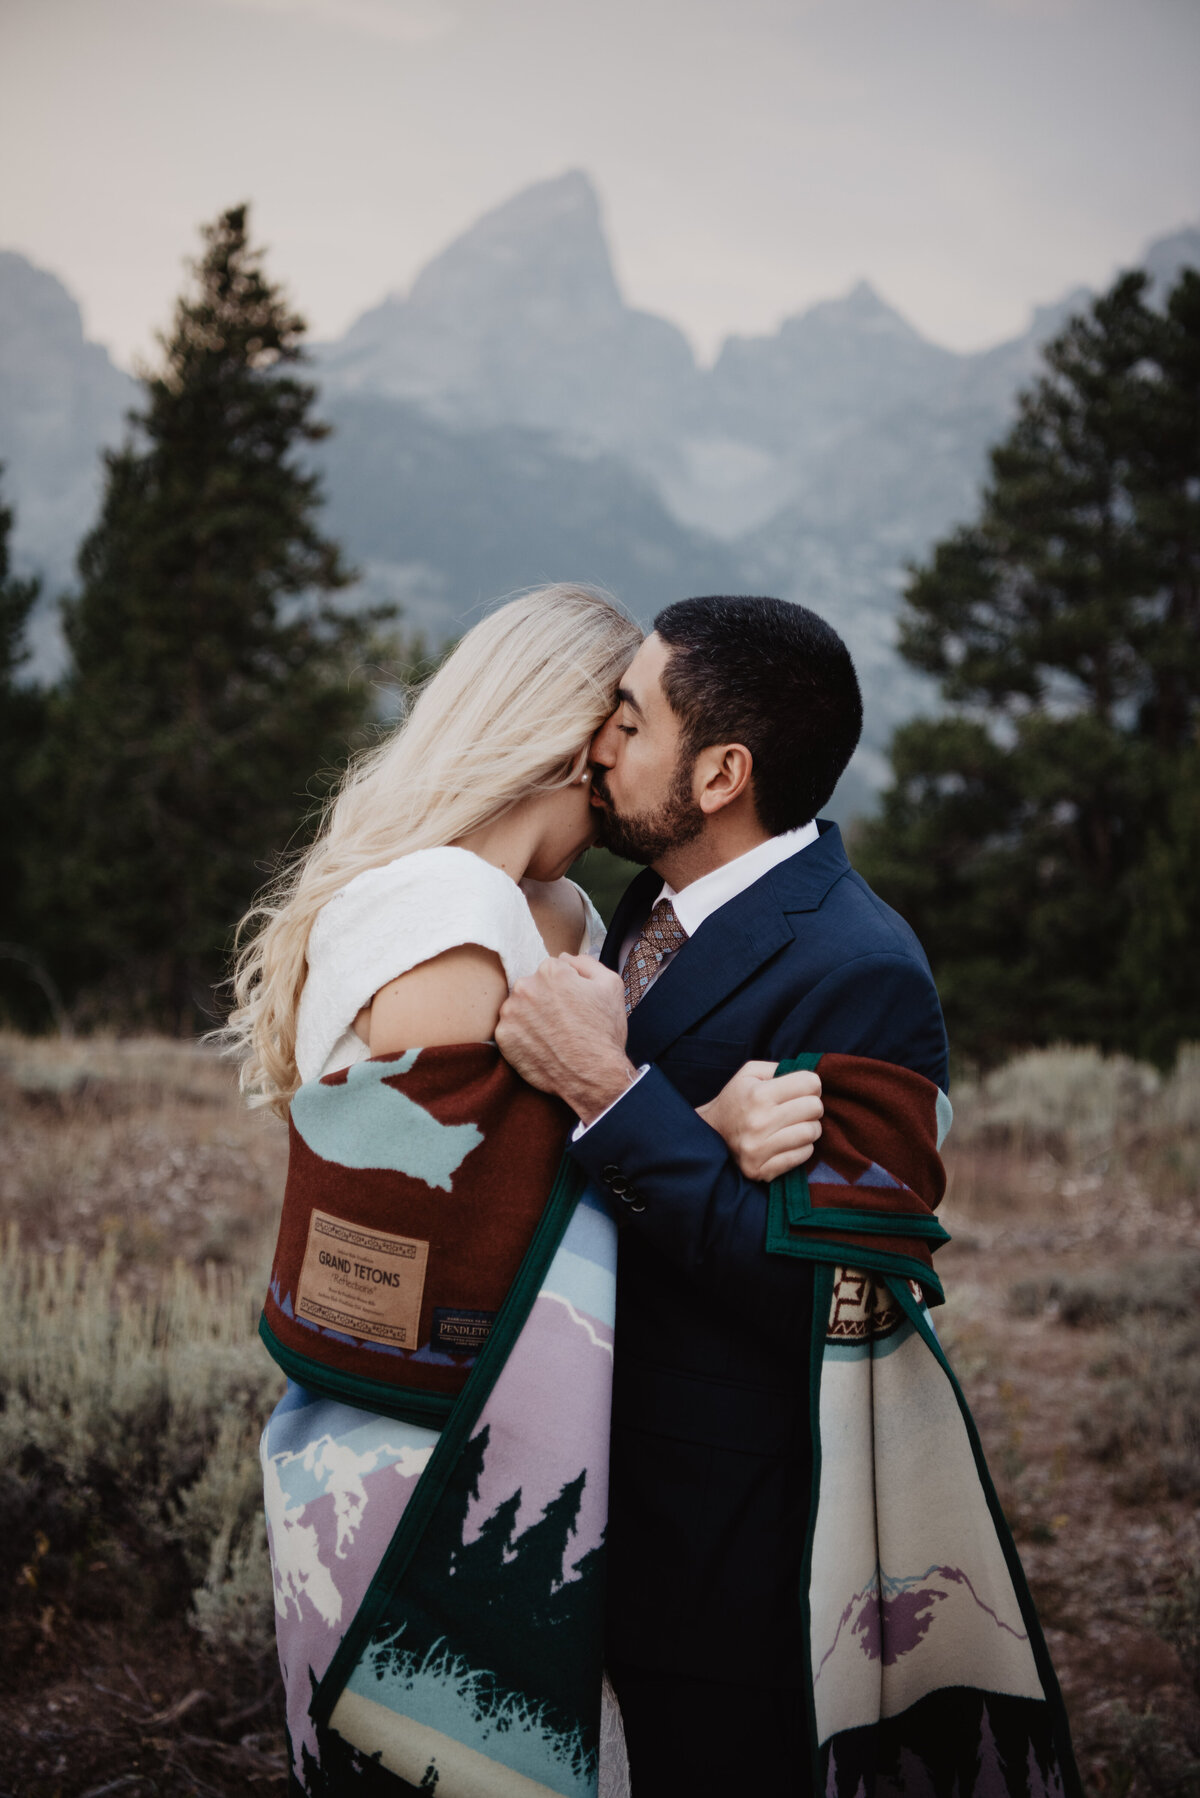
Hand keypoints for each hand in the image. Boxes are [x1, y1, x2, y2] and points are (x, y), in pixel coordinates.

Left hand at [496, 954, 636, 1122]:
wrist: (593, 1076)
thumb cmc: (604, 1032)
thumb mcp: (611, 985)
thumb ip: (586, 962)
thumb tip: (564, 957)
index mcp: (550, 970)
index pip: (553, 970)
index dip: (567, 987)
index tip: (575, 1004)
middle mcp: (525, 986)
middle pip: (533, 986)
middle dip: (546, 999)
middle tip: (564, 1021)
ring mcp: (511, 1013)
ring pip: (519, 1007)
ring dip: (531, 1017)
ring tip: (553, 1035)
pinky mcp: (503, 1037)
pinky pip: (510, 1030)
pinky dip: (522, 1037)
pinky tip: (541, 1046)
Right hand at [697, 1061, 822, 1183]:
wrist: (709, 1135)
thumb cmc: (735, 1100)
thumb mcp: (750, 1074)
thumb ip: (778, 1068)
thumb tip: (810, 1076)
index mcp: (758, 1095)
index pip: (810, 1083)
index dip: (811, 1084)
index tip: (802, 1089)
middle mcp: (759, 1122)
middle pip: (815, 1108)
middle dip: (812, 1105)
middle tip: (801, 1108)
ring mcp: (759, 1148)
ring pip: (811, 1133)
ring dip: (810, 1128)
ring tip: (797, 1125)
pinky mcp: (760, 1170)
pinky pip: (802, 1156)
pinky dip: (802, 1148)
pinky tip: (790, 1143)